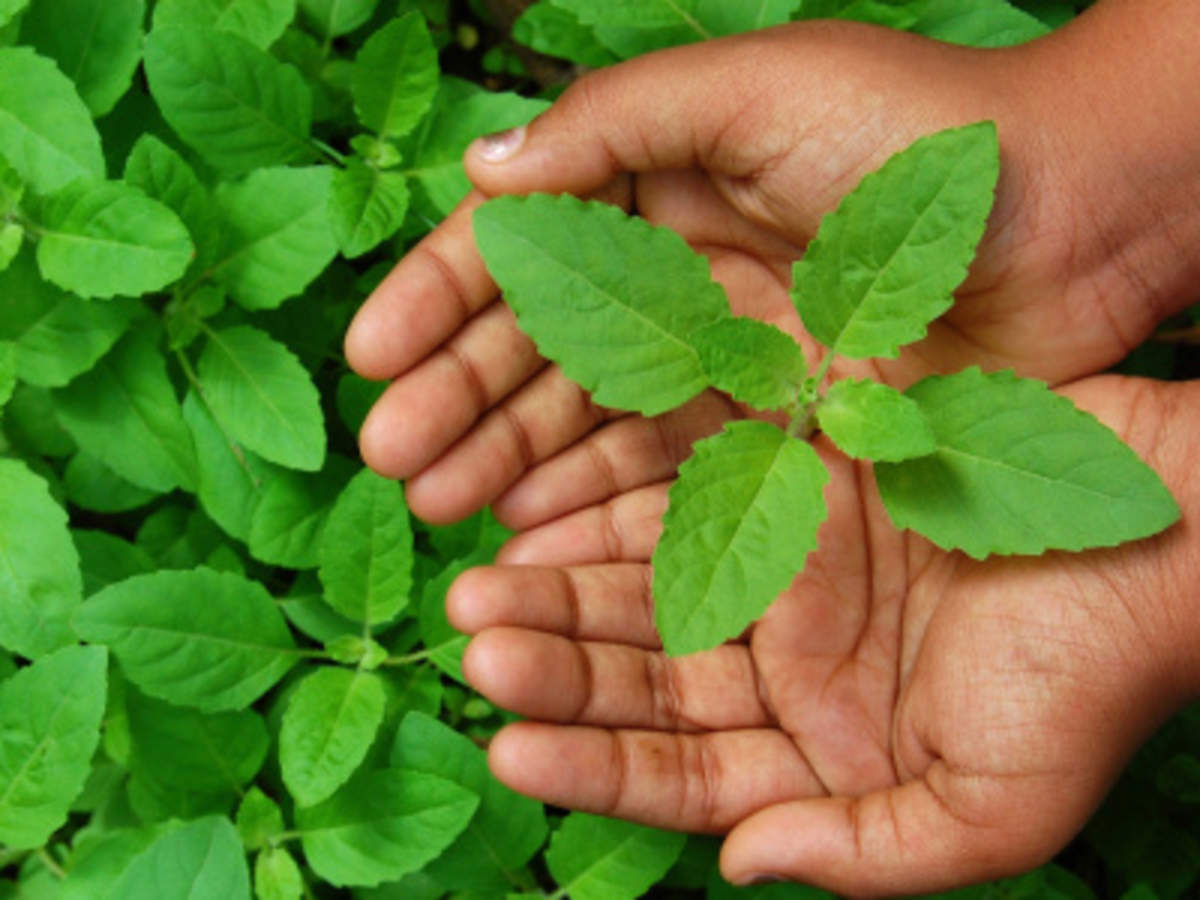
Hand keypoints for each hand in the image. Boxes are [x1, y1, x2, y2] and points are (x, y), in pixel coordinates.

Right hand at [345, 1, 1199, 528]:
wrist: (1079, 215)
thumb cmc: (924, 136)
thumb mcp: (754, 90)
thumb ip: (614, 126)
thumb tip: (482, 169)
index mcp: (659, 187)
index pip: (519, 249)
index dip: (439, 301)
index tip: (372, 357)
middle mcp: (679, 277)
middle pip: (542, 347)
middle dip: (460, 399)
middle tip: (397, 463)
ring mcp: (724, 361)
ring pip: (591, 419)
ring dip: (511, 460)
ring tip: (444, 508)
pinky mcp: (775, 433)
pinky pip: (665, 472)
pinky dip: (597, 501)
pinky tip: (536, 530)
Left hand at [446, 375, 1199, 896]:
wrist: (1160, 534)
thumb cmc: (1090, 682)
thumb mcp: (994, 812)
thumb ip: (867, 858)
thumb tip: (745, 865)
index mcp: (817, 748)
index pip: (680, 771)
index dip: (594, 766)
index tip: (510, 749)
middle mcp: (785, 660)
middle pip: (647, 674)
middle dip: (557, 666)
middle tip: (472, 646)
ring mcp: (786, 564)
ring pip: (650, 585)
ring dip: (566, 587)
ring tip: (482, 588)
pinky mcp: (797, 476)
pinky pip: (689, 489)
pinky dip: (620, 501)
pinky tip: (549, 506)